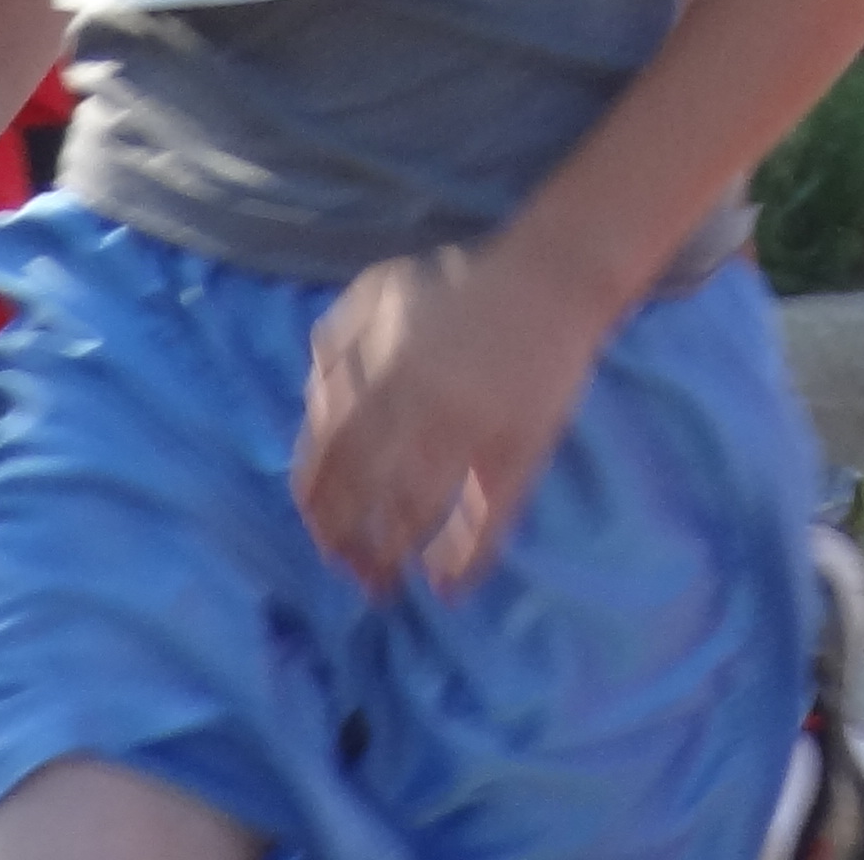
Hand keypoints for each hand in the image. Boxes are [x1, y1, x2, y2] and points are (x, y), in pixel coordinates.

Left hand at [291, 238, 614, 590]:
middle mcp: (414, 404)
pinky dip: (465, 560)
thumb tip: (310, 407)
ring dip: (395, 557)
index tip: (320, 532)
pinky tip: (449, 586)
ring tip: (389, 584)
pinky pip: (487, 516)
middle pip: (363, 493)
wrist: (552, 277)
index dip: (317, 504)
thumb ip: (336, 345)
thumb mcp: (380, 292)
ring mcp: (469, 428)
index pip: (327, 455)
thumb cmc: (462, 284)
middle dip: (348, 543)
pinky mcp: (518, 447)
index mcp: (377, 369)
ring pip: (417, 512)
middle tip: (350, 570)